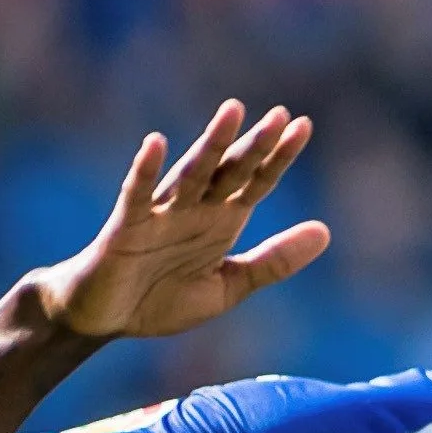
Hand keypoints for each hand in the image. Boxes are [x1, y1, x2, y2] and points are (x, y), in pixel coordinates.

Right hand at [39, 102, 326, 342]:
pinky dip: (145, 169)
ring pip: (191, 173)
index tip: (304, 126)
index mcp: (221, 220)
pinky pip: (136, 194)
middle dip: (255, 145)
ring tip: (233, 112)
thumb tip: (326, 231)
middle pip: (230, 170)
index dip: (279, 157)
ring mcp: (160, 214)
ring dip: (213, 144)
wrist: (105, 320)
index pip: (256, 182)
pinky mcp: (125, 227)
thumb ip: (274, 261)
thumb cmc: (161, 298)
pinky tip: (155, 143)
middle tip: (281, 115)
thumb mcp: (229, 285)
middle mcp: (194, 209)